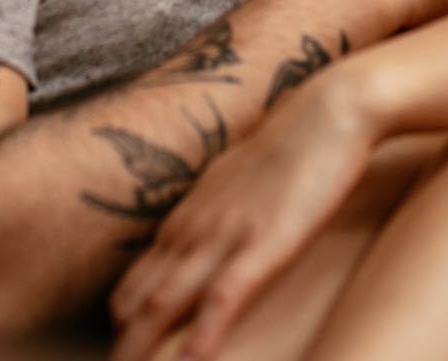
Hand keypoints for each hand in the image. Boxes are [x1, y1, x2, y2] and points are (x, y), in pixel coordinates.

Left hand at [109, 75, 377, 360]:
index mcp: (188, 214)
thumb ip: (216, 209)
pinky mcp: (263, 245)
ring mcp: (224, 236)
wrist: (327, 111)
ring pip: (165, 302)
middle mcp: (194, 227)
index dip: (124, 317)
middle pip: (140, 297)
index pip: (137, 276)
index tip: (120, 342)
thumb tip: (205, 232)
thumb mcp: (239, 179)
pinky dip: (203, 336)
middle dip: (125, 340)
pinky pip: (222, 298)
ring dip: (145, 346)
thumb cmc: (290, 144)